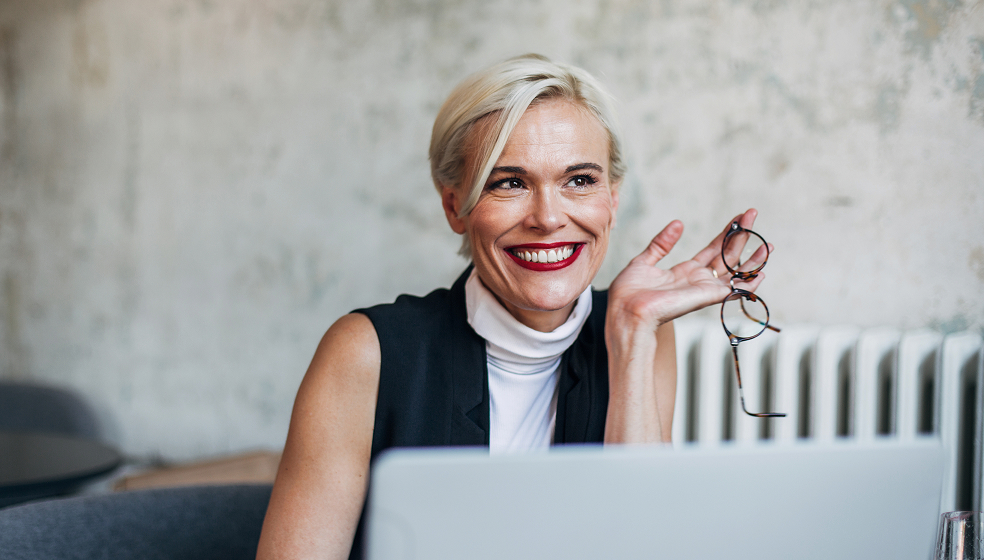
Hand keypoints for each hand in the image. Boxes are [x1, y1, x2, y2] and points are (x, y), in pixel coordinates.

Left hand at [606, 208, 770, 334]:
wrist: (626, 310)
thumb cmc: (629, 293)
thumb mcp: (644, 261)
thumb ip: (661, 244)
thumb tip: (678, 224)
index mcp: (684, 272)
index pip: (712, 249)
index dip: (726, 233)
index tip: (739, 217)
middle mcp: (697, 281)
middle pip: (727, 255)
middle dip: (742, 235)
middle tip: (753, 214)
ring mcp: (704, 289)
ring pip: (736, 272)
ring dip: (753, 258)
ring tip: (768, 243)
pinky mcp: (707, 296)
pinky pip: (734, 290)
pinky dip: (749, 283)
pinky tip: (762, 273)